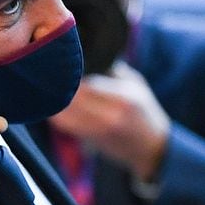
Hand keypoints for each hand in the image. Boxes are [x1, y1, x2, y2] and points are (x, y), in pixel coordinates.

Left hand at [47, 61, 170, 180]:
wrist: (152, 147)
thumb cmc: (144, 111)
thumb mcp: (137, 85)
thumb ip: (115, 70)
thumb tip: (91, 57)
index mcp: (123, 99)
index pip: (88, 84)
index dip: (73, 74)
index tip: (65, 65)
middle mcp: (110, 116)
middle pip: (74, 98)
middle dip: (61, 86)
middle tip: (53, 75)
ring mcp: (99, 130)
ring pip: (66, 114)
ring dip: (56, 101)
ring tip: (51, 88)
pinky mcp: (91, 139)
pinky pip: (66, 125)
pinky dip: (58, 115)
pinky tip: (55, 105)